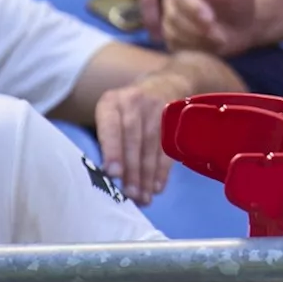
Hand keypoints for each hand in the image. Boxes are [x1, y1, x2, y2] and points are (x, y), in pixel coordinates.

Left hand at [95, 72, 191, 205]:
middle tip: (130, 194)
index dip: (113, 150)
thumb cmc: (127, 109)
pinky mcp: (174, 122)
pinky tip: (157, 187)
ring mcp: (158, 111)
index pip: (112, 127)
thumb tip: (107, 176)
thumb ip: (107, 137)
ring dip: (147, 175)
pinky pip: (168, 149)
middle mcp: (135, 102)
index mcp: (112, 102)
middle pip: (134, 139)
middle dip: (132, 169)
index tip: (113, 174)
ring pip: (152, 147)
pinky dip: (162, 170)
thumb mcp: (111, 113)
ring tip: (143, 197)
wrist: (165, 84)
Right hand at [162, 0, 256, 56]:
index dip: (193, 7)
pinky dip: (197, 50)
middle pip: (174, 17)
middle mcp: (171, 3)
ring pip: (174, 34)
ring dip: (200, 41)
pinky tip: (214, 46)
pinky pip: (178, 48)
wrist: (241, 22)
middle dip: (198, 28)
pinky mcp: (174, 40)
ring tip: (222, 40)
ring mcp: (170, 22)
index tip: (210, 18)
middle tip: (221, 36)